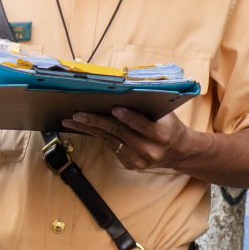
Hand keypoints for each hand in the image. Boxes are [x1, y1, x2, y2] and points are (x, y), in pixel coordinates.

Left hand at [62, 107, 196, 172]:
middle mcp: (150, 150)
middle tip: (77, 114)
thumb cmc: (168, 124)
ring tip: (71, 121)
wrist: (177, 152)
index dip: (128, 116)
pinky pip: (110, 146)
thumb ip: (147, 102)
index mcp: (161, 134)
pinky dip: (97, 135)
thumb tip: (125, 84)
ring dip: (88, 129)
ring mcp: (139, 160)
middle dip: (95, 121)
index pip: (141, 124)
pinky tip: (83, 127)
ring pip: (109, 140)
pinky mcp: (130, 164)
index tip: (114, 108)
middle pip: (119, 132)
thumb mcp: (165, 112)